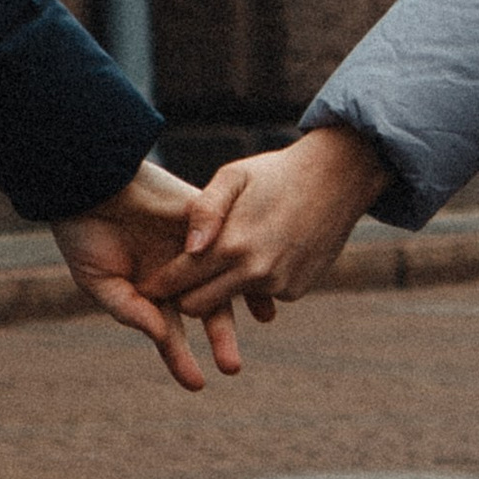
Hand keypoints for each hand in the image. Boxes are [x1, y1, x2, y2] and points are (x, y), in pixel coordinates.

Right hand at [53, 163, 244, 390]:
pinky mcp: (200, 217)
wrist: (85, 181)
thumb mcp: (98, 281)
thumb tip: (161, 335)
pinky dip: (240, 260)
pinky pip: (225, 240)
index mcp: (149, 290)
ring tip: (260, 321)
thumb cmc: (83, 232)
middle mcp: (175, 271)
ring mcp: (190, 245)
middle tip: (231, 367)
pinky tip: (255, 276)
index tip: (197, 384)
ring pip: (221, 279)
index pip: (170, 331)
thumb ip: (129, 310)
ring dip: (237, 304)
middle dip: (220, 339)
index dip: (181, 358)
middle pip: (205, 310)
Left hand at [145, 123, 390, 321]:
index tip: (141, 285)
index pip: (180, 281)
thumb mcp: (233, 177)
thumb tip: (189, 249)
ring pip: (231, 300)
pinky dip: (255, 280)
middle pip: (198, 305)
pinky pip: (262, 294)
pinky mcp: (295, 290)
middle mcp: (255, 272)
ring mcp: (278, 285)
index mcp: (232, 244)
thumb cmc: (275, 172)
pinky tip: (263, 250)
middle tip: (175, 279)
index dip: (158, 284)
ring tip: (223, 257)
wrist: (337, 178)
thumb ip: (204, 210)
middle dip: (183, 295)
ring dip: (222, 286)